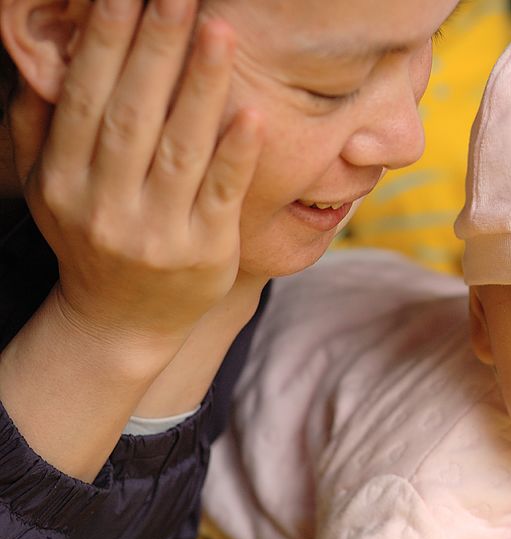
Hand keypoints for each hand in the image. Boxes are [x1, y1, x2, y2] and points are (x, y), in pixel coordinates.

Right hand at [13, 0, 262, 345]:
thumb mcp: (49, 189)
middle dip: (156, 49)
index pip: (87, 100)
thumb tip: (44, 56)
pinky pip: (222, 194)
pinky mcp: (205, 251)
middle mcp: (105, 206)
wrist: (122, 320)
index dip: (105, 43)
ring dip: (202, 87)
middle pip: (133, 115)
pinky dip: (237, 154)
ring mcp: (157, 232)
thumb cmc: (91, 239)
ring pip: (181, 149)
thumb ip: (41, 126)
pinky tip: (253, 113)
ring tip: (220, 31)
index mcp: (63, 182)